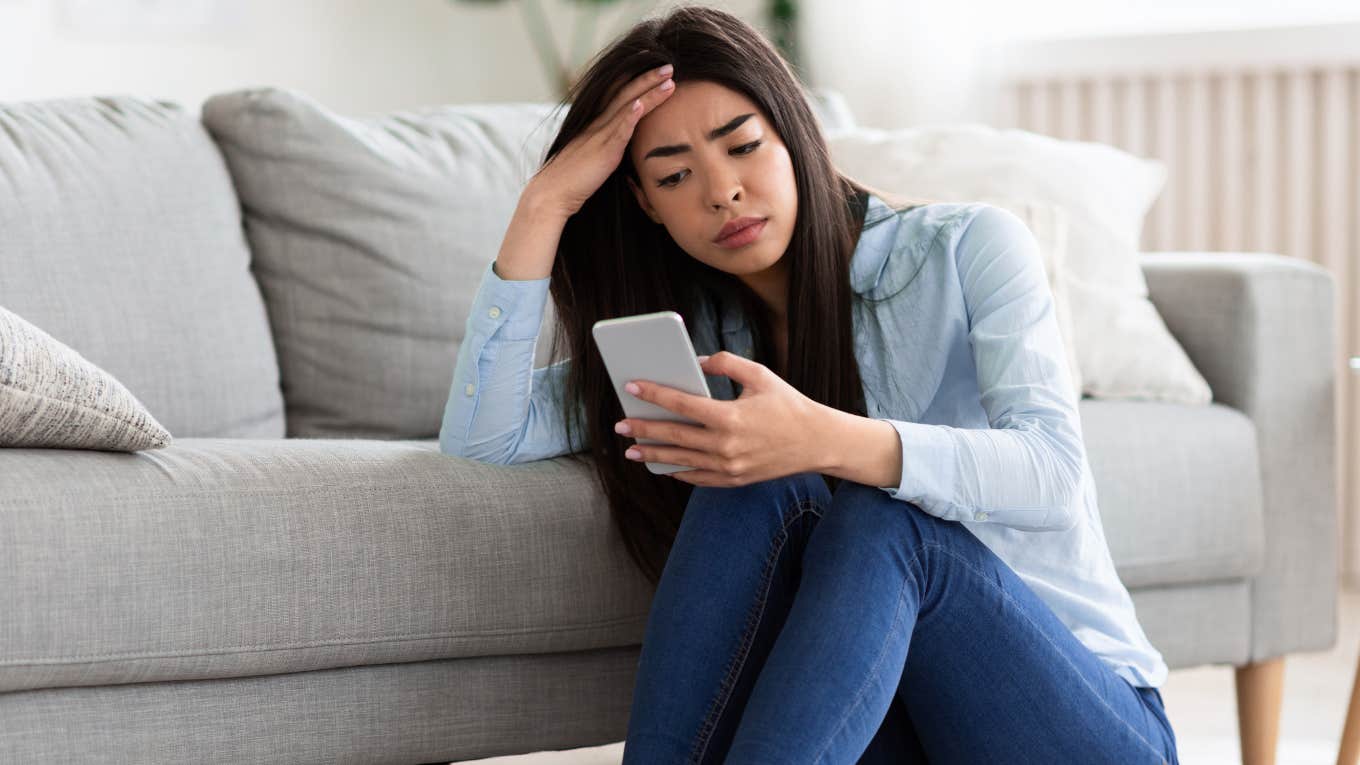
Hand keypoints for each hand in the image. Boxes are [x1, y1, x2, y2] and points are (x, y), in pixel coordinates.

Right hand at [528, 63, 675, 218]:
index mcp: (595, 124)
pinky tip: (641, 104)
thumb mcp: (592, 158)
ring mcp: (600, 136)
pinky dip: (630, 116)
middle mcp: (597, 124)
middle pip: (625, 94)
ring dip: (648, 92)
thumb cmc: (572, 181)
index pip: (617, 95)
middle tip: (669, 65)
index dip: (635, 79)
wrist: (552, 194)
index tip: (653, 69)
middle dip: (648, 78)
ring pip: (627, 107)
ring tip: (669, 80)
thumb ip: (606, 148)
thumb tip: (618, 148)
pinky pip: (618, 131)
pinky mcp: (603, 152)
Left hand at [614, 351, 829, 486]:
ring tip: (631, 448)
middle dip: (643, 428)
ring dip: (653, 454)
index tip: (632, 387)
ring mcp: (729, 467)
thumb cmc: (789, 405)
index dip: (654, 394)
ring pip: (681, 461)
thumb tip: (695, 363)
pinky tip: (663, 464)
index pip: (682, 405)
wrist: (818, 442)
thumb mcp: (760, 375)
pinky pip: (698, 478)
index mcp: (731, 417)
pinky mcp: (734, 480)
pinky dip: (678, 471)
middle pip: (674, 436)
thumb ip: (726, 363)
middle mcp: (726, 446)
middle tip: (620, 423)